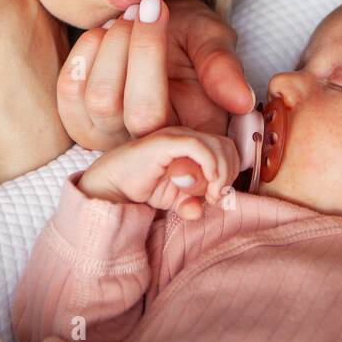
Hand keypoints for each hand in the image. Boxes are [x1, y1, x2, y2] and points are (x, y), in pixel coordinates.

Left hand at [56, 0, 254, 150]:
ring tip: (130, 16)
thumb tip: (242, 100)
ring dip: (113, 47)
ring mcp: (110, 136)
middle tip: (151, 8)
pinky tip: (103, 32)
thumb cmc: (188, 35)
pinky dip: (84, 54)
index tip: (160, 23)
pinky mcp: (80, 119)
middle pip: (137, 113)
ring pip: (99, 101)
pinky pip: (69, 93)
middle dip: (142, 50)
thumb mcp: (213, 40)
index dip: (170, 103)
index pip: (179, 136)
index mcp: (194, 133)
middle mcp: (150, 144)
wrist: (155, 25)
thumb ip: (223, 67)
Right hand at [77, 127, 240, 219]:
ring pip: (218, 146)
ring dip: (220, 174)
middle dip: (228, 174)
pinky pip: (199, 147)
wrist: (111, 186)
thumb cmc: (142, 188)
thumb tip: (208, 206)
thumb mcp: (177, 199)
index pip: (227, 149)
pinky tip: (204, 184)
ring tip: (207, 195)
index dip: (230, 172)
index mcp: (193, 143)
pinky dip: (210, 166)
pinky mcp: (165, 141)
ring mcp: (176, 135)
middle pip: (227, 146)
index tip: (218, 196)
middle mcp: (187, 135)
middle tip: (214, 197)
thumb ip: (194, 201)